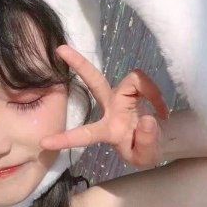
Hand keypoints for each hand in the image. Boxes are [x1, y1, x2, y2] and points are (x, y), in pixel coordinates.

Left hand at [40, 45, 169, 168]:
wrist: (154, 140)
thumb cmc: (140, 149)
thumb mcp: (144, 158)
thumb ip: (145, 144)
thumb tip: (147, 119)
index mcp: (106, 130)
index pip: (84, 135)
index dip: (65, 139)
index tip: (44, 142)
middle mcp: (110, 108)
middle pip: (94, 81)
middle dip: (79, 64)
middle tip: (60, 48)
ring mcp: (122, 95)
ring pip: (132, 78)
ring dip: (150, 92)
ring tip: (161, 110)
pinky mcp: (135, 89)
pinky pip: (147, 82)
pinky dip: (156, 94)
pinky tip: (162, 110)